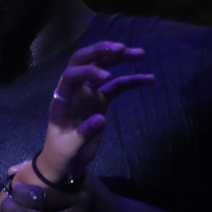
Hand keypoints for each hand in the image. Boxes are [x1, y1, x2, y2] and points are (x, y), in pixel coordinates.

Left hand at [43, 42, 154, 176]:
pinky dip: (132, 80)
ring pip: (102, 68)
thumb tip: (102, 119)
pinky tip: (150, 79)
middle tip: (122, 48)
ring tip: (140, 53)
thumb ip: (83, 134)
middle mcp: (74, 92)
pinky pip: (116, 86)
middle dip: (101, 52)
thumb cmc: (62, 156)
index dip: (87, 72)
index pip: (71, 76)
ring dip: (118, 58)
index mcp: (62, 100)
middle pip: (83, 62)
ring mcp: (87, 94)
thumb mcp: (69, 149)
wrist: (65, 164)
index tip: (106, 76)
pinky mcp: (100, 101)